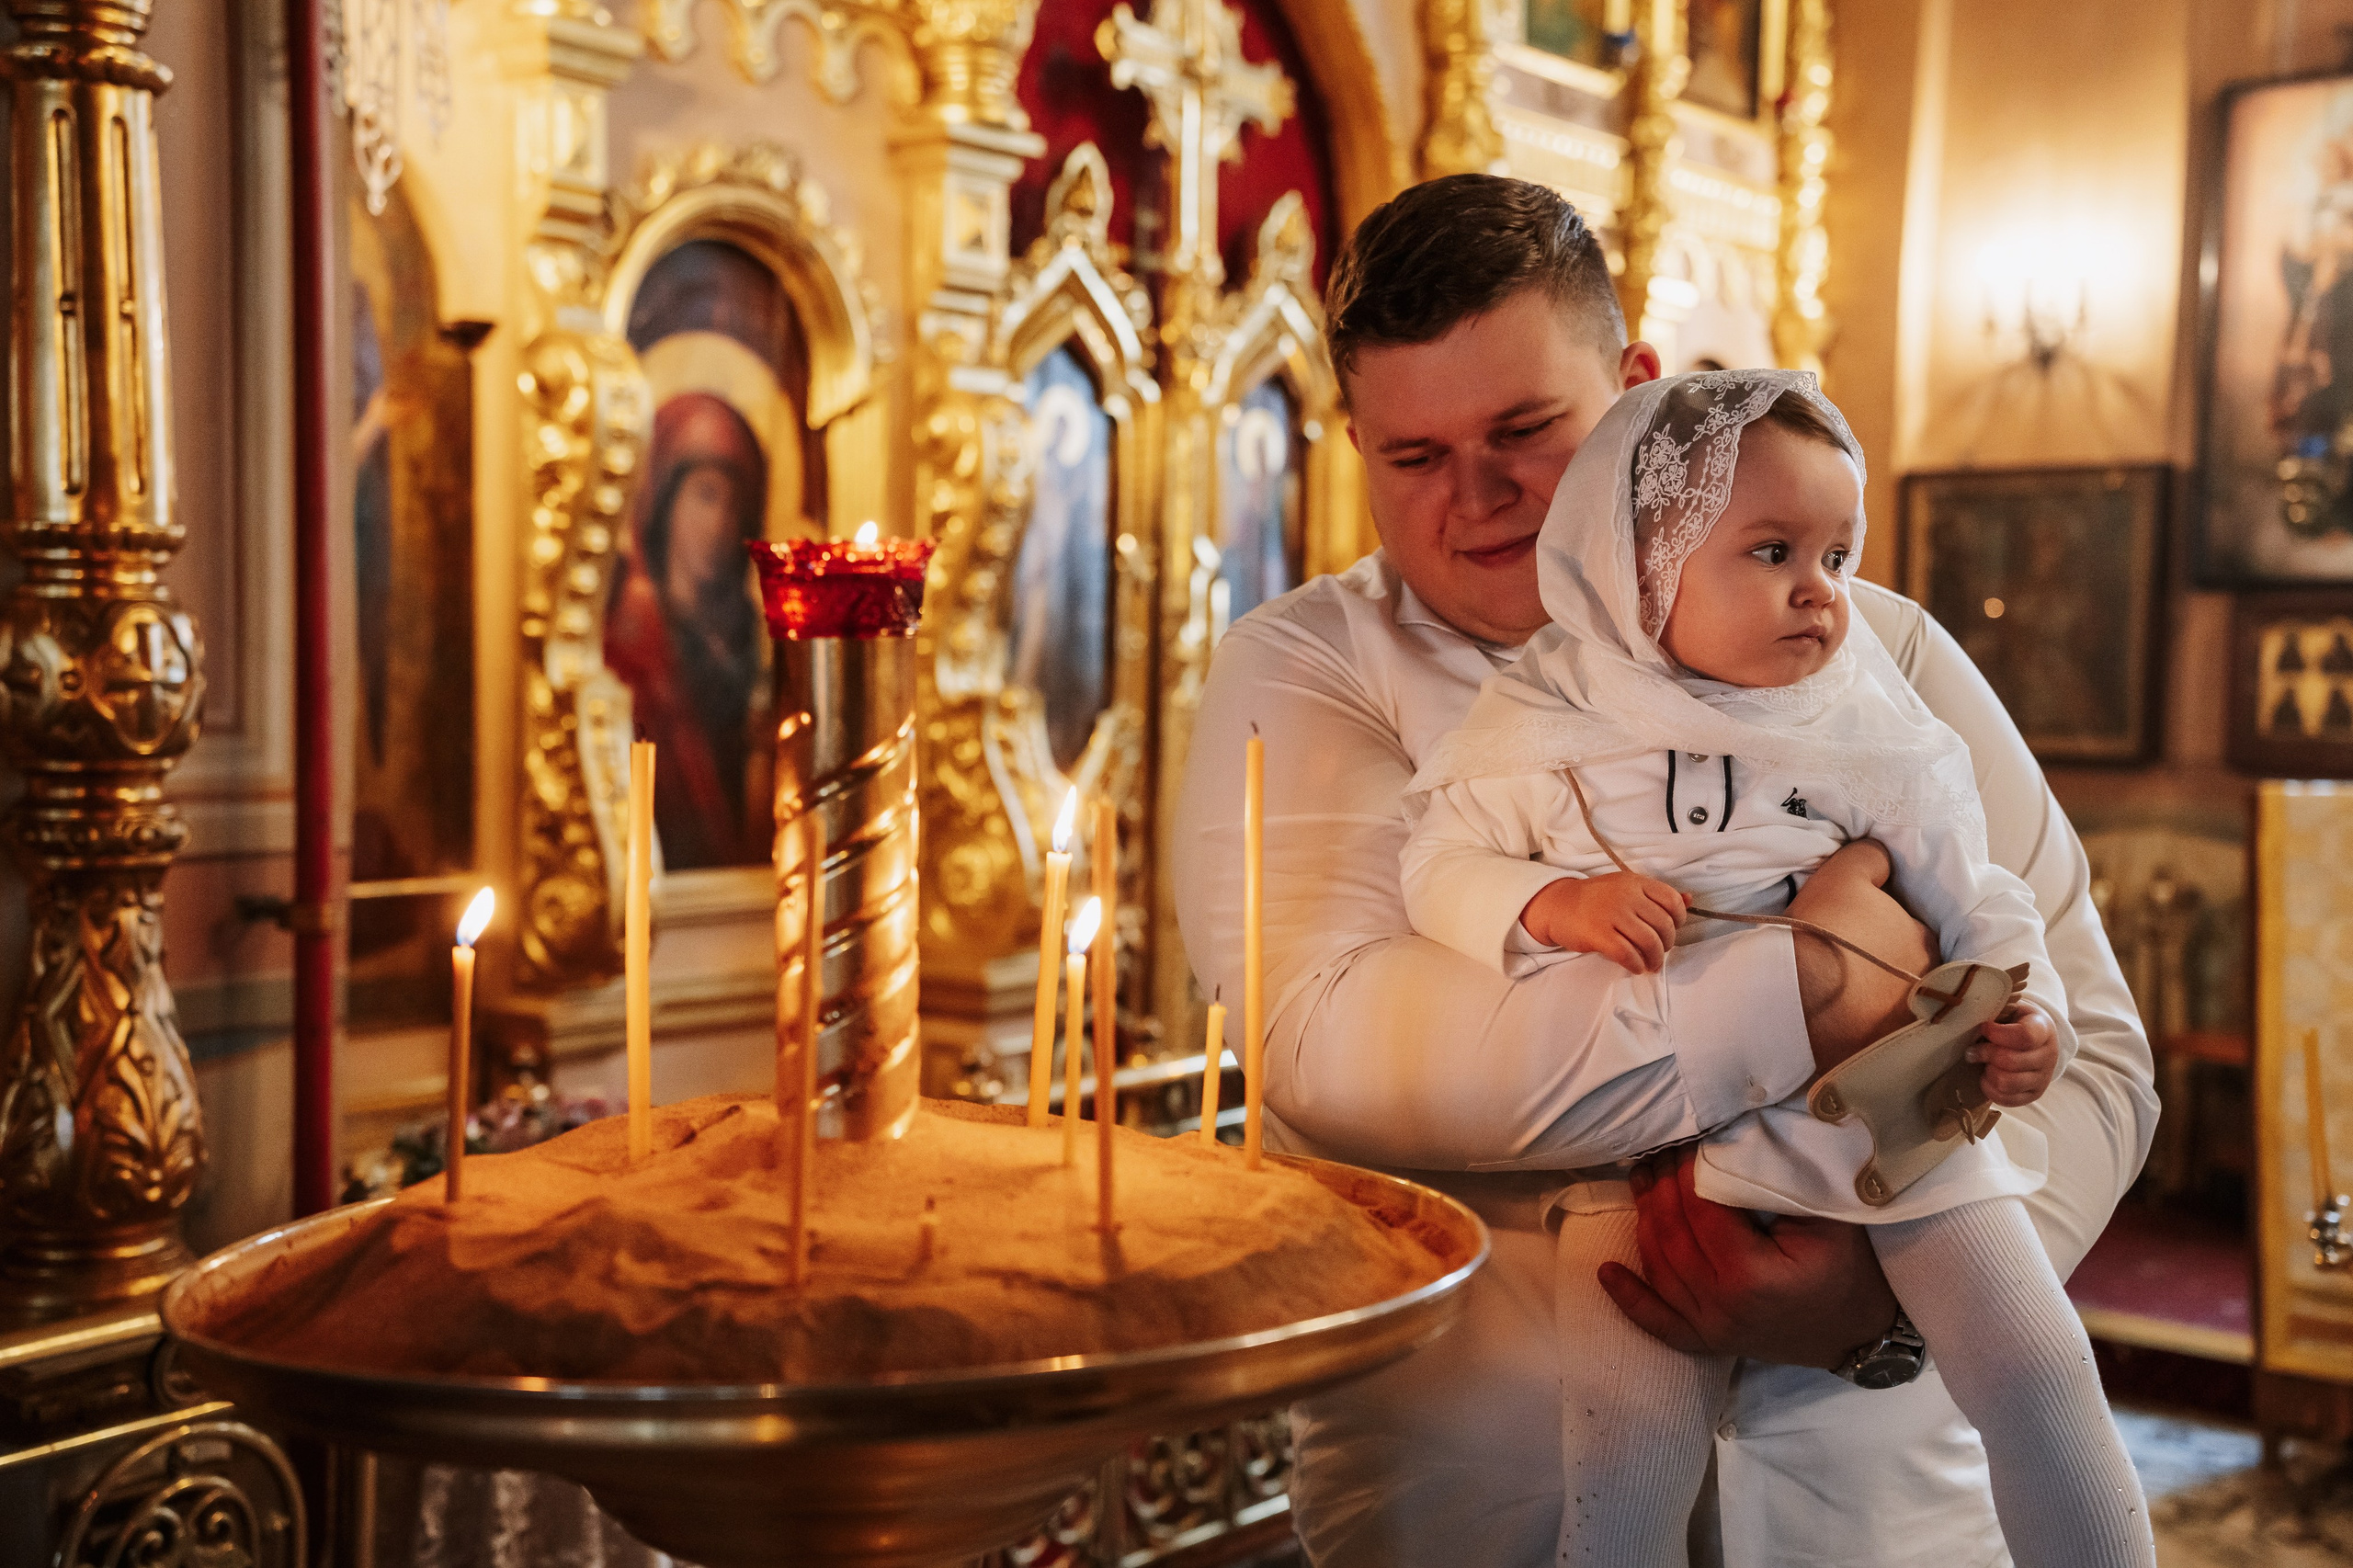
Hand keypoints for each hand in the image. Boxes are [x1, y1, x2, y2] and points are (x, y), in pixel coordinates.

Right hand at [1519, 873, 1688, 973]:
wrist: (1558, 905)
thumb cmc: (1595, 900)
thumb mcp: (1626, 888)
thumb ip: (1656, 895)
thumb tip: (1690, 899)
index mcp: (1635, 882)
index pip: (1671, 900)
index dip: (1678, 919)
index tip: (1670, 929)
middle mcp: (1626, 895)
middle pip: (1663, 925)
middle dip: (1667, 944)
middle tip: (1659, 951)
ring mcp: (1612, 914)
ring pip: (1649, 942)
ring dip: (1654, 959)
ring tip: (1650, 964)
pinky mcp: (1599, 934)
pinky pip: (1628, 954)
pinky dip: (1636, 965)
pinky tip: (1635, 967)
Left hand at [1596, 1147, 1898, 1368]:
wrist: (1863, 1333)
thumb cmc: (1853, 1270)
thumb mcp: (1829, 1220)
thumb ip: (1781, 1182)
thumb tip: (1735, 1138)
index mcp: (1749, 1274)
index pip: (1699, 1210)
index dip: (1685, 1170)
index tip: (1684, 1137)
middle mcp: (1720, 1306)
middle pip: (1671, 1235)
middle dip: (1660, 1185)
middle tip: (1659, 1148)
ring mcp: (1711, 1330)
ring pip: (1659, 1267)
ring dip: (1642, 1220)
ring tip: (1640, 1177)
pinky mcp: (1709, 1341)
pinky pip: (1659, 1323)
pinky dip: (1631, 1298)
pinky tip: (1606, 1272)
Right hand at [1785, 839, 1938, 1075]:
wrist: (1792, 1001)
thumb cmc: (1822, 932)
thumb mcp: (1843, 875)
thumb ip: (1870, 858)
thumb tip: (1884, 856)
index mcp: (1925, 940)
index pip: (1909, 928)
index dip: (1880, 926)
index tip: (1851, 931)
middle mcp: (1931, 986)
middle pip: (1907, 969)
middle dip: (1885, 965)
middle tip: (1845, 964)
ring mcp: (1910, 1027)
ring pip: (1894, 1004)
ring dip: (1875, 999)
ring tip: (1838, 997)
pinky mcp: (1885, 1058)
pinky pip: (1878, 1038)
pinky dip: (1863, 1031)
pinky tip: (1837, 1026)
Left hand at [1970, 1000, 2056, 1106]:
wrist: (2035, 1039)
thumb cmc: (2015, 1022)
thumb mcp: (2011, 1010)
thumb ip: (1996, 1015)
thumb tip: (1972, 1024)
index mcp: (2044, 1030)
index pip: (2025, 1036)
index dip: (1997, 1033)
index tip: (1983, 1027)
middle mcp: (2049, 1056)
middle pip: (2011, 1061)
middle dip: (1985, 1054)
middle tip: (1973, 1049)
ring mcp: (2043, 1079)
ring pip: (2007, 1082)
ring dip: (1988, 1072)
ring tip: (1983, 1063)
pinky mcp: (2033, 1095)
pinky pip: (2006, 1099)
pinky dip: (1989, 1089)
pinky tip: (1986, 1076)